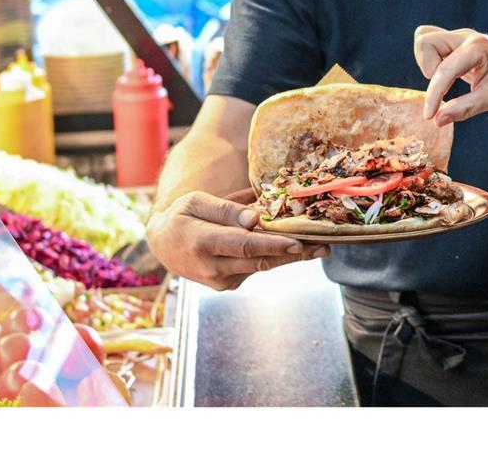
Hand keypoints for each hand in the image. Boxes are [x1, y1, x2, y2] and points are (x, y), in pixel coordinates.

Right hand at [145, 191, 328, 291]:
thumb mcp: (197, 202)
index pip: (244, 246)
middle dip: (295, 255)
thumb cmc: (182, 216)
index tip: (298, 243)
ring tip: (321, 247)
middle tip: (325, 246)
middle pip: (260, 261)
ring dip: (291, 258)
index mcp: (202, 244)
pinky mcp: (229, 284)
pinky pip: (256, 269)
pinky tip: (295, 248)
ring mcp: (221, 281)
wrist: (163, 246)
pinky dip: (276, 258)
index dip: (273, 245)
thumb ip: (226, 210)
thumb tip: (256, 218)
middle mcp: (213, 268)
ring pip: (262, 268)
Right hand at [414, 24, 487, 125]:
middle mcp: (466, 37)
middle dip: (427, 67)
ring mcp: (461, 38)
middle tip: (444, 87)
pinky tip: (447, 79)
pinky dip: (432, 61)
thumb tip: (436, 121)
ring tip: (445, 82)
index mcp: (479, 48)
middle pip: (426, 41)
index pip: (444, 69)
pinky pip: (433, 45)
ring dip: (427, 62)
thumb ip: (464, 109)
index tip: (429, 116)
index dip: (433, 95)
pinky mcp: (457, 44)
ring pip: (426, 38)